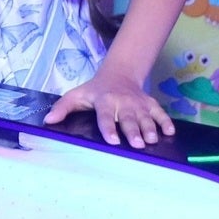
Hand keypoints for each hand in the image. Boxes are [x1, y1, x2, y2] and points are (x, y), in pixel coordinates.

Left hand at [42, 68, 175, 148]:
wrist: (118, 74)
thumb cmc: (95, 90)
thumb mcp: (76, 95)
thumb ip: (63, 108)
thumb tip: (48, 120)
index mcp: (104, 101)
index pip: (106, 116)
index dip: (109, 128)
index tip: (113, 140)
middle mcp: (123, 102)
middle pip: (129, 119)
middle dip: (133, 131)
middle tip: (138, 144)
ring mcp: (138, 103)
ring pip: (146, 117)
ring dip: (150, 128)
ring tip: (153, 140)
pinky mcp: (149, 104)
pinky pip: (160, 112)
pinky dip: (166, 121)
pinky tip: (170, 131)